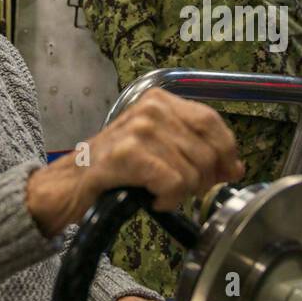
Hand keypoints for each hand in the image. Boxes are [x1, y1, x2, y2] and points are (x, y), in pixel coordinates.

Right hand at [27, 90, 244, 235]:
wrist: (66, 186)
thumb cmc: (113, 169)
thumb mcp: (157, 150)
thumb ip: (195, 150)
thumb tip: (235, 166)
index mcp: (160, 100)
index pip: (211, 121)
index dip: (226, 150)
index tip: (229, 172)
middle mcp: (151, 108)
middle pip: (207, 149)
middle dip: (203, 179)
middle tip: (181, 190)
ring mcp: (139, 129)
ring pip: (192, 171)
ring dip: (181, 193)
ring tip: (159, 194)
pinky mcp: (128, 155)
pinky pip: (173, 183)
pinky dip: (168, 200)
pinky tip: (152, 200)